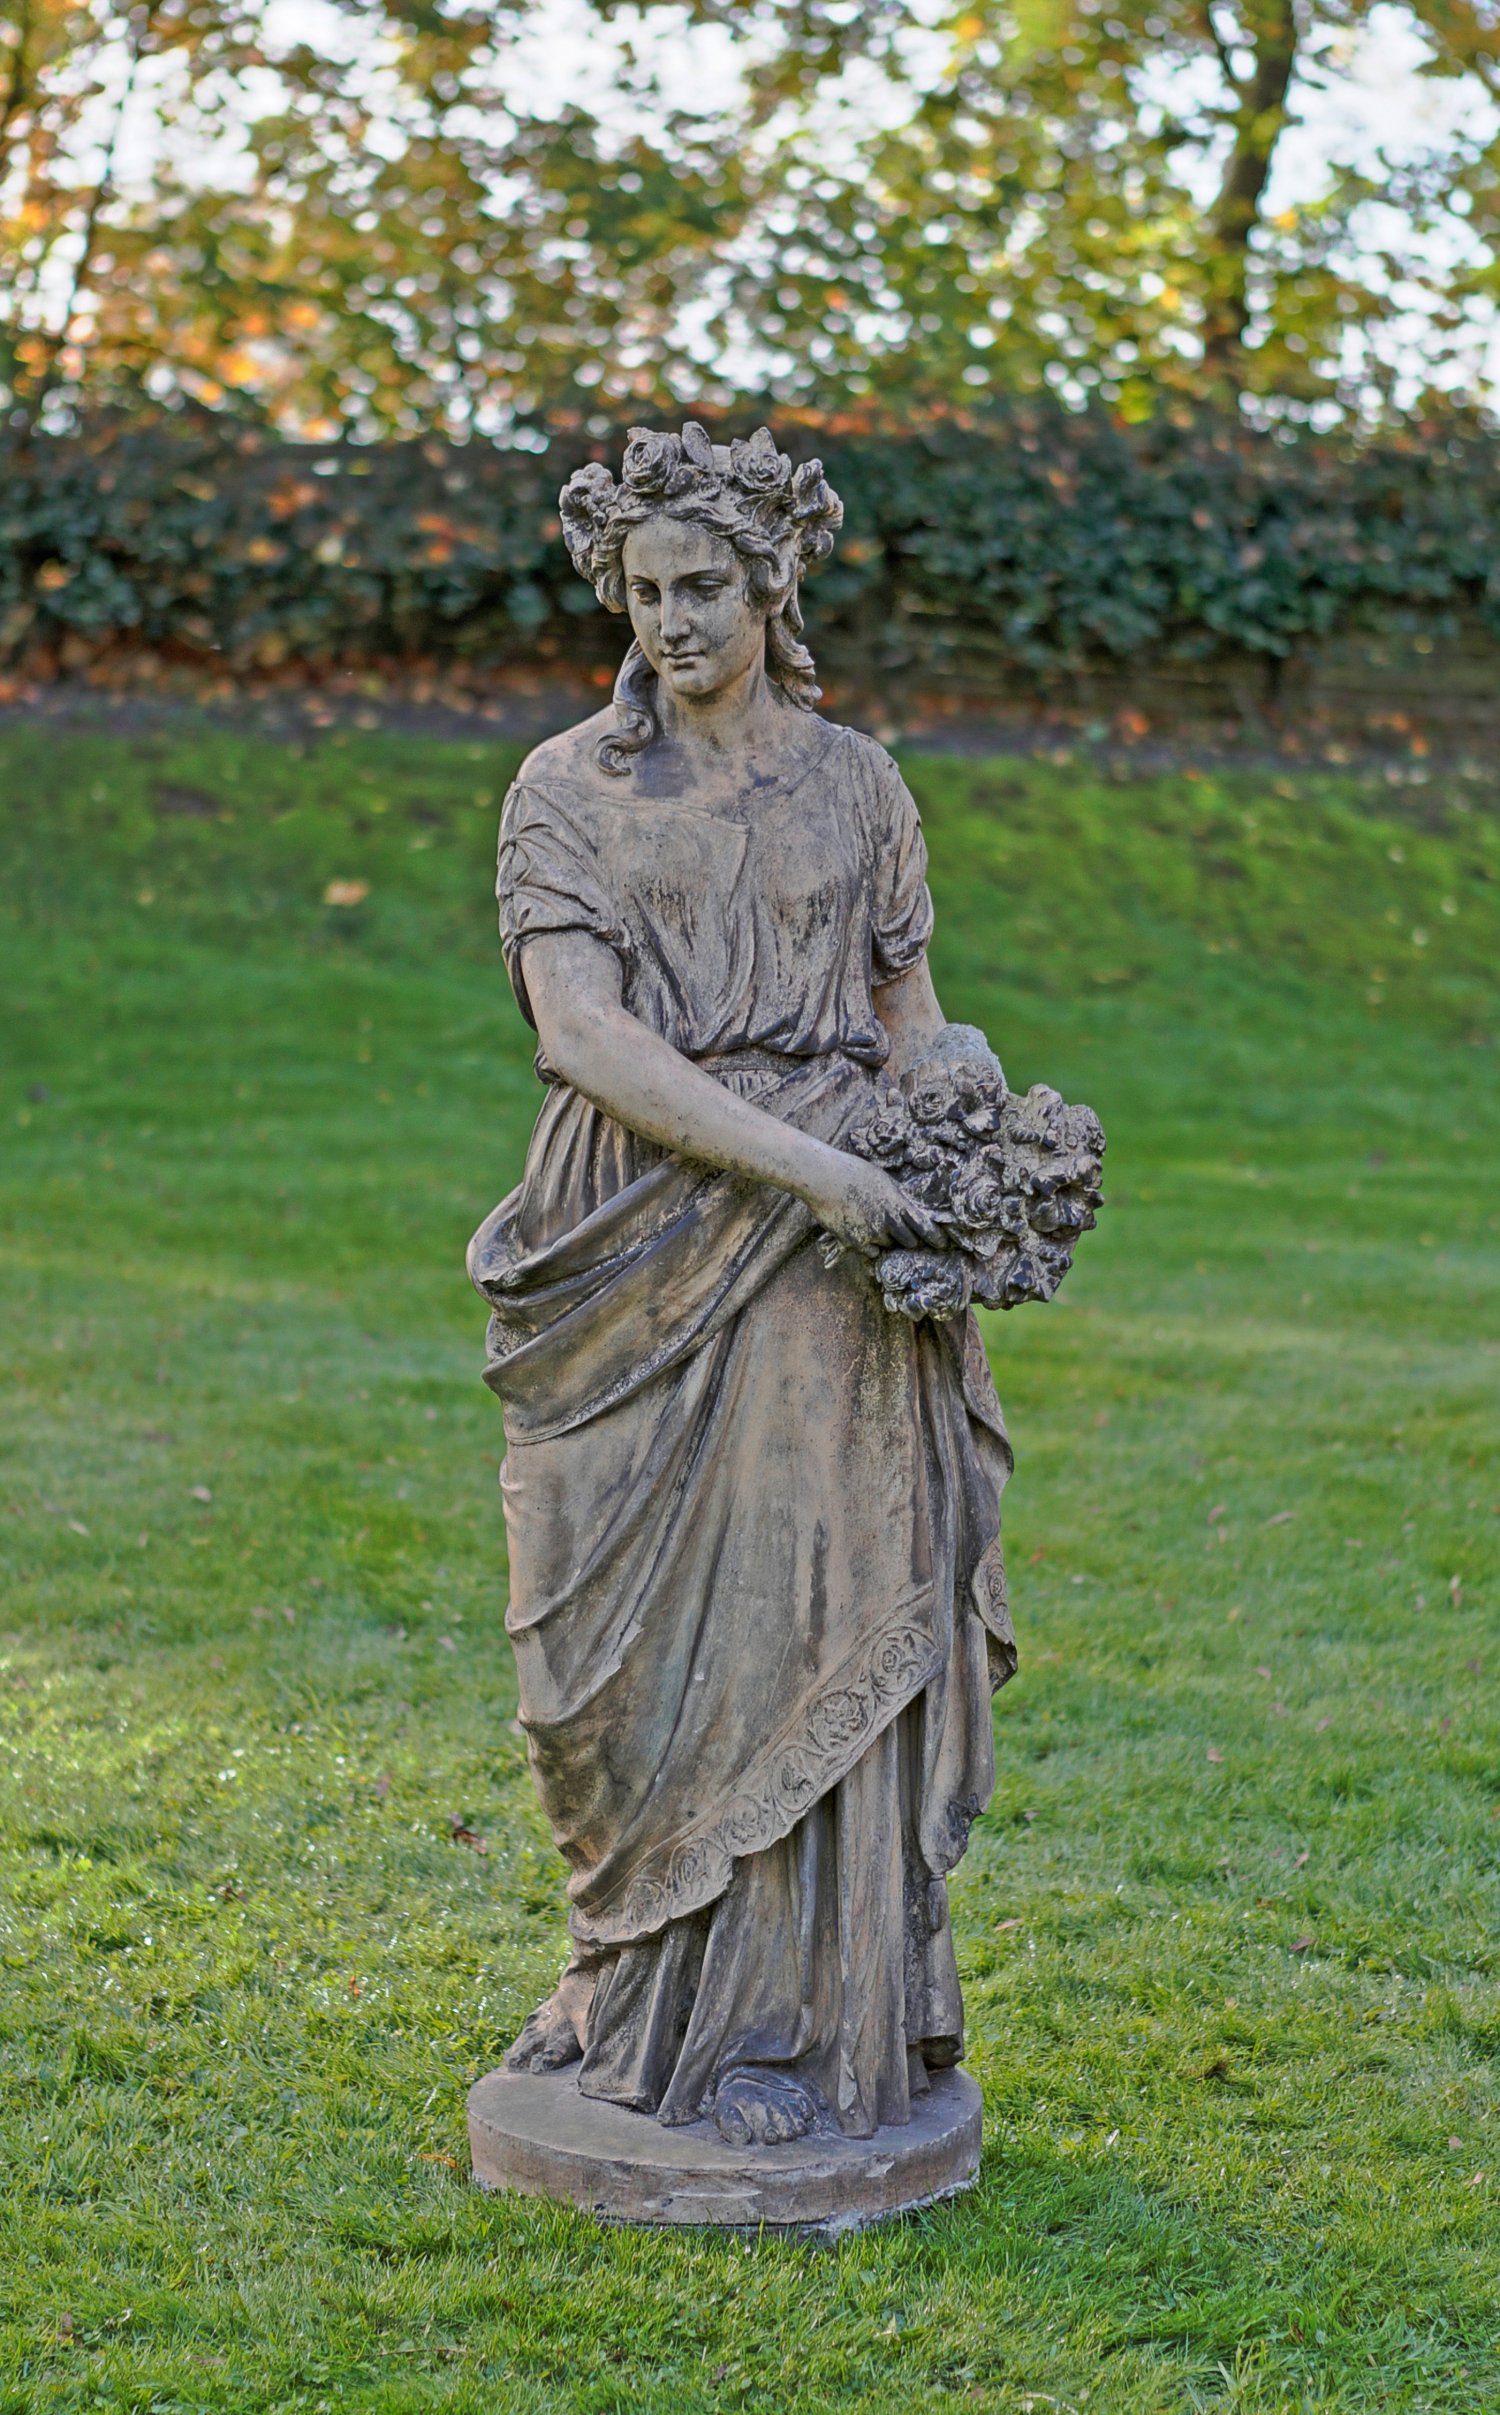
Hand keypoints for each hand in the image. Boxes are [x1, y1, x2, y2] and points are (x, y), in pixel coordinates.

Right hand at [802, 1150, 945, 1255]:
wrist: (822, 1177)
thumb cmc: (850, 1171)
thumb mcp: (881, 1179)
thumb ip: (895, 1197)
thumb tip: (905, 1207)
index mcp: (896, 1203)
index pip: (923, 1226)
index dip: (934, 1237)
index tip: (942, 1244)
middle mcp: (887, 1221)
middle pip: (908, 1241)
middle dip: (908, 1240)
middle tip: (906, 1238)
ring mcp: (871, 1233)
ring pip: (887, 1245)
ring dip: (885, 1240)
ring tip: (872, 1226)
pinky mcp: (854, 1242)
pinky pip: (871, 1252)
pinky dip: (869, 1246)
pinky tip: (861, 1232)